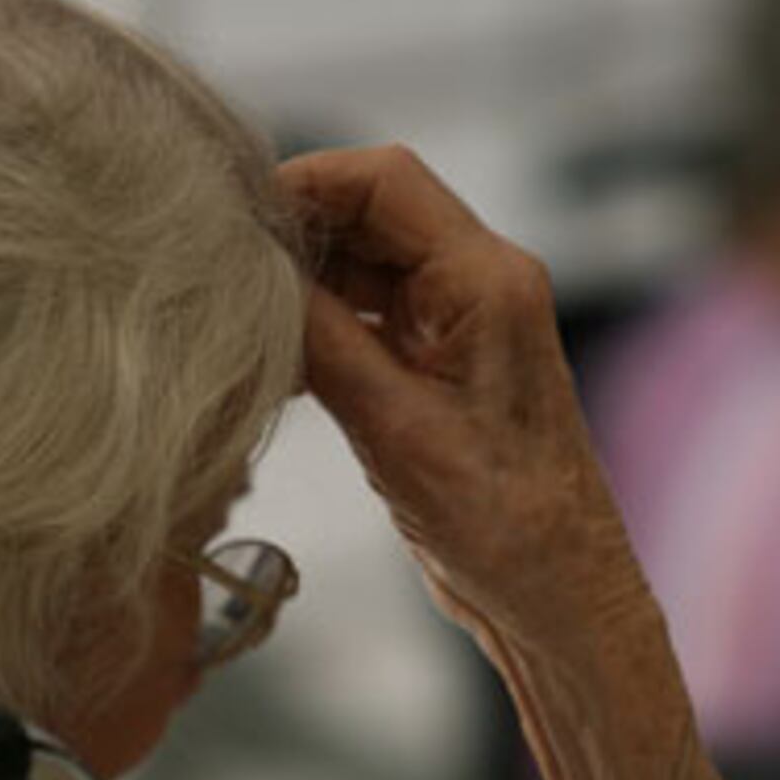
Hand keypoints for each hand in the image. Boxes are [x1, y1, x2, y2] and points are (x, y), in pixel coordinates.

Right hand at [279, 145, 644, 639]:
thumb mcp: (393, 428)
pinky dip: (318, 329)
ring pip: (363, 267)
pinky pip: (368, 318)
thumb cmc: (502, 525)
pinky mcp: (440, 368)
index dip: (304, 180)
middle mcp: (482, 286)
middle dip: (295, 233)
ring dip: (301, 286)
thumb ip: (319, 338)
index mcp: (489, 282)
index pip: (386, 180)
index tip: (235, 214)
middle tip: (221, 270)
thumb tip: (248, 271)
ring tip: (239, 322)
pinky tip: (272, 364)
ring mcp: (461, 326)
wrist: (558, 599)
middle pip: (371, 215)